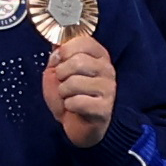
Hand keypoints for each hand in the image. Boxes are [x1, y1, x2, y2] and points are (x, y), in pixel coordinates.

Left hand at [41, 29, 118, 148]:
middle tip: (63, 83)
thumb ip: (59, 56)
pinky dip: (68, 105)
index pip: (83, 41)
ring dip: (63, 92)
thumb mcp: (58, 71)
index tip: (60, 61)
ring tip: (69, 96)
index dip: (65, 51)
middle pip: (77, 62)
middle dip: (61, 74)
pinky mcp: (104, 108)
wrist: (77, 124)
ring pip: (74, 82)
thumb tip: (57, 47)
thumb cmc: (69, 95)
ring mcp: (108, 89)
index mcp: (99, 56)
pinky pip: (76, 101)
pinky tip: (74, 107)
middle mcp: (107, 70)